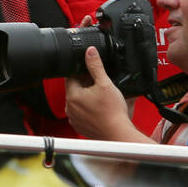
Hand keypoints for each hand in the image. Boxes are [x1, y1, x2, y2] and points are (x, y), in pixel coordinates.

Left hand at [64, 22, 144, 142]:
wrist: (118, 134)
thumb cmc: (112, 113)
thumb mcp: (105, 83)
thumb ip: (96, 65)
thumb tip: (90, 52)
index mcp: (72, 96)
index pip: (70, 76)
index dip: (80, 71)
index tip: (90, 70)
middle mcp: (69, 108)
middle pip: (74, 88)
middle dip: (85, 83)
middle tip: (99, 83)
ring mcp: (74, 118)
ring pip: (78, 101)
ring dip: (86, 96)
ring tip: (101, 96)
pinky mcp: (80, 126)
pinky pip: (81, 112)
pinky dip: (88, 108)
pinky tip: (100, 108)